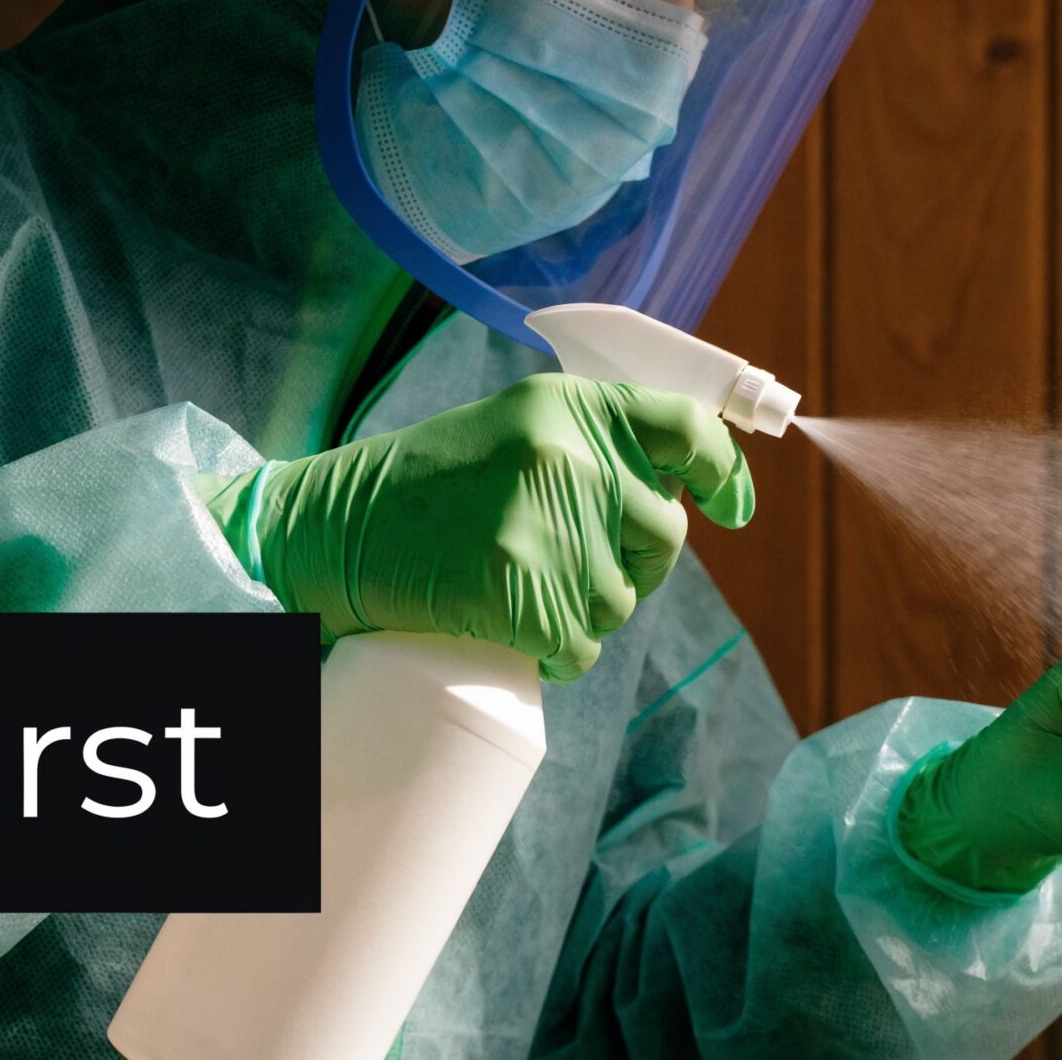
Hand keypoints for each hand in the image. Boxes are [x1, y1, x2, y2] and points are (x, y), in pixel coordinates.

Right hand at [223, 373, 753, 680]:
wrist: (328, 530)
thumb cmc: (417, 489)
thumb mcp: (512, 431)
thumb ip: (585, 444)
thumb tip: (675, 488)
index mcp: (570, 406)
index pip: (688, 431)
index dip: (724, 473)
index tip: (733, 507)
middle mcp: (571, 455)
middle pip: (663, 535)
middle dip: (632, 563)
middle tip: (568, 565)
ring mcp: (552, 525)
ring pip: (622, 600)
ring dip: (583, 612)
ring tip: (517, 589)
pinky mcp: (529, 593)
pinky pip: (581, 646)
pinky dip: (554, 653)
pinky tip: (512, 632)